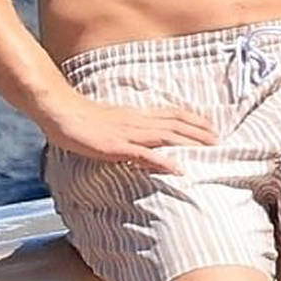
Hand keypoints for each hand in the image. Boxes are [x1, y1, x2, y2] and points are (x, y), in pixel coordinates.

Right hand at [45, 93, 217, 173]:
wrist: (61, 112)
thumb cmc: (81, 117)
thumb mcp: (110, 120)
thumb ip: (126, 126)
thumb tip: (139, 134)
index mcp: (135, 114)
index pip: (171, 113)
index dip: (193, 118)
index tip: (211, 124)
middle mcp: (136, 121)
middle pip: (175, 123)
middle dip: (199, 131)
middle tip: (220, 139)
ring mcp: (128, 133)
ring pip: (166, 136)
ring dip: (190, 142)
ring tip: (209, 149)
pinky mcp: (116, 147)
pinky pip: (144, 154)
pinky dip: (163, 161)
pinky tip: (178, 168)